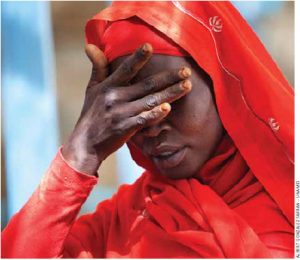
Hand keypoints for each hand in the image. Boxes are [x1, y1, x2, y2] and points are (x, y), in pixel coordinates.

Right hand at [62, 43, 191, 174]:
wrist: (85, 143)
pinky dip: (155, 114)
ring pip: (150, 101)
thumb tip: (90, 46)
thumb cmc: (91, 114)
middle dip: (168, 77)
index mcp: (108, 86)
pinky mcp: (124, 128)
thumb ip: (97, 68)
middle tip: (186, 71)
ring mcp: (121, 113)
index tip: (150, 46)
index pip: (125, 69)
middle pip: (146, 85)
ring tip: (187, 86)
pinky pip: (143, 120)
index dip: (137, 58)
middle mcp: (115, 97)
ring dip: (170, 93)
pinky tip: (168, 108)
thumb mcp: (91, 89)